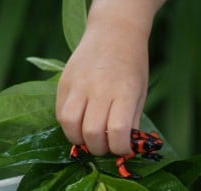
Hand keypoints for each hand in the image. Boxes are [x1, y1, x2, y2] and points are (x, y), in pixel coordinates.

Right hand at [56, 0, 163, 155]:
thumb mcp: (139, 93)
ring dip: (78, 140)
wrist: (113, 31)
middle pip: (91, 132)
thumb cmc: (131, 65)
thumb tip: (123, 149)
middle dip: (98, 149)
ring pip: (69, 125)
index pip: (117, 131)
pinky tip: (79, 123)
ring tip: (87, 138)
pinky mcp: (63, 83)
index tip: (122, 148)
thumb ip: (131, 121)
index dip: (119, 148)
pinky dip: (69, 126)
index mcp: (123, 91)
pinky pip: (60, 114)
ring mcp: (78, 85)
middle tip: (104, 146)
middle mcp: (99, 88)